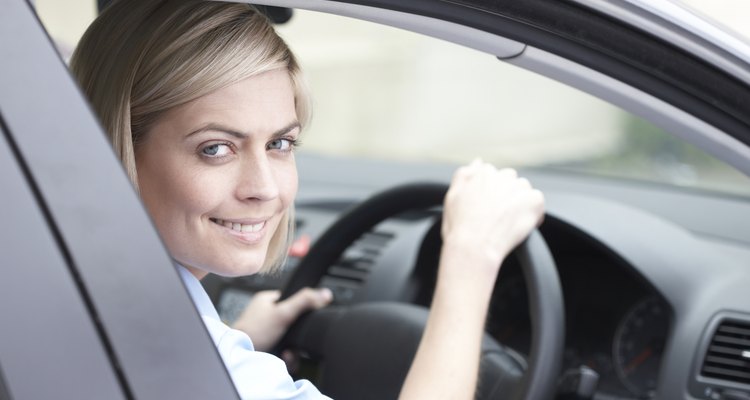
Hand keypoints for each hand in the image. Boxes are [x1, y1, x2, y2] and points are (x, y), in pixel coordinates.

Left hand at [232, 287, 332, 351]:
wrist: (239, 357)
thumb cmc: (253, 332)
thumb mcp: (283, 313)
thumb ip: (304, 301)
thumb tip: (325, 293)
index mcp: (267, 300)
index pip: (293, 299)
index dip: (302, 309)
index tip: (306, 318)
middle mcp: (266, 315)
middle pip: (294, 322)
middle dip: (298, 335)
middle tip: (295, 340)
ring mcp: (267, 332)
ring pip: (291, 338)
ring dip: (294, 348)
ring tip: (287, 352)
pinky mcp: (267, 347)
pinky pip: (285, 350)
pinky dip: (287, 356)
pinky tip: (284, 357)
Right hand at [441, 160, 544, 274]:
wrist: (473, 247)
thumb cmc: (460, 227)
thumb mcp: (452, 196)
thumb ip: (464, 174)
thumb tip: (477, 162)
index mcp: (483, 173)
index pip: (492, 175)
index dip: (490, 192)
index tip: (487, 207)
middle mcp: (502, 177)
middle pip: (510, 179)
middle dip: (505, 194)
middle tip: (497, 215)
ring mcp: (519, 188)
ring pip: (524, 189)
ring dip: (519, 201)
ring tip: (508, 221)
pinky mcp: (533, 201)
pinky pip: (538, 201)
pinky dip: (534, 213)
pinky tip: (520, 225)